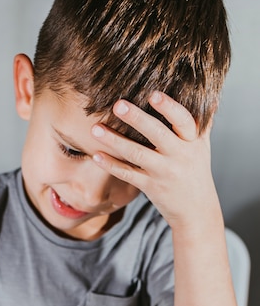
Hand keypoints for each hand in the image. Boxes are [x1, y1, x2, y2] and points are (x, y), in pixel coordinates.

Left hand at [91, 91, 219, 229]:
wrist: (196, 210)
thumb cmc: (196, 172)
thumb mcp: (202, 147)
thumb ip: (201, 123)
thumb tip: (210, 94)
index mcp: (193, 142)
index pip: (183, 120)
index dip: (169, 108)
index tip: (153, 95)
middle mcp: (179, 156)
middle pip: (157, 134)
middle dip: (137, 119)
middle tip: (117, 105)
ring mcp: (163, 172)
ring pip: (137, 154)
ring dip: (115, 141)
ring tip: (96, 129)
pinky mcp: (150, 187)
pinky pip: (128, 174)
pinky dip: (111, 165)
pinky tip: (96, 156)